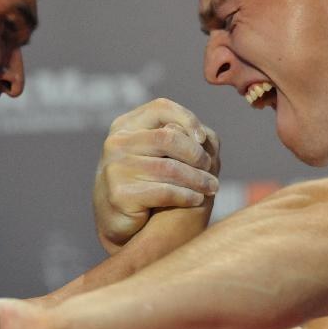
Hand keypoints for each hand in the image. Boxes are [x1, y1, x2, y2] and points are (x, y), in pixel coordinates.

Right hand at [94, 98, 219, 252]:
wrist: (115, 220)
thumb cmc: (142, 182)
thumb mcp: (153, 154)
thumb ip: (175, 139)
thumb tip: (208, 136)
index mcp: (125, 126)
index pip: (161, 108)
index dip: (188, 119)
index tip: (204, 139)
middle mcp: (117, 143)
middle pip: (169, 138)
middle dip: (196, 154)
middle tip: (211, 168)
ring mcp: (116, 169)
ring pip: (170, 168)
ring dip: (198, 179)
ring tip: (212, 187)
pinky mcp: (120, 195)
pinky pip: (165, 192)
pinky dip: (187, 195)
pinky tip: (197, 199)